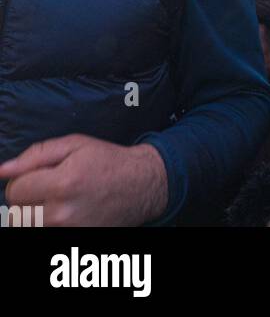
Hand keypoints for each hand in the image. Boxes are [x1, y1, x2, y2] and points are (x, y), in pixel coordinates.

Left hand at [0, 134, 167, 225]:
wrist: (139, 186)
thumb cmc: (106, 161)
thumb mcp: (74, 144)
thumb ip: (35, 155)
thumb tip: (3, 169)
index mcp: (62, 183)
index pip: (14, 191)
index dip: (22, 179)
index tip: (37, 175)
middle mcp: (62, 214)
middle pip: (17, 213)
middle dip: (27, 198)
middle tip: (48, 186)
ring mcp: (68, 232)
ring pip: (29, 226)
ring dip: (35, 213)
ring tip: (57, 199)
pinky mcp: (73, 241)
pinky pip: (45, 232)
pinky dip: (48, 222)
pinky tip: (65, 210)